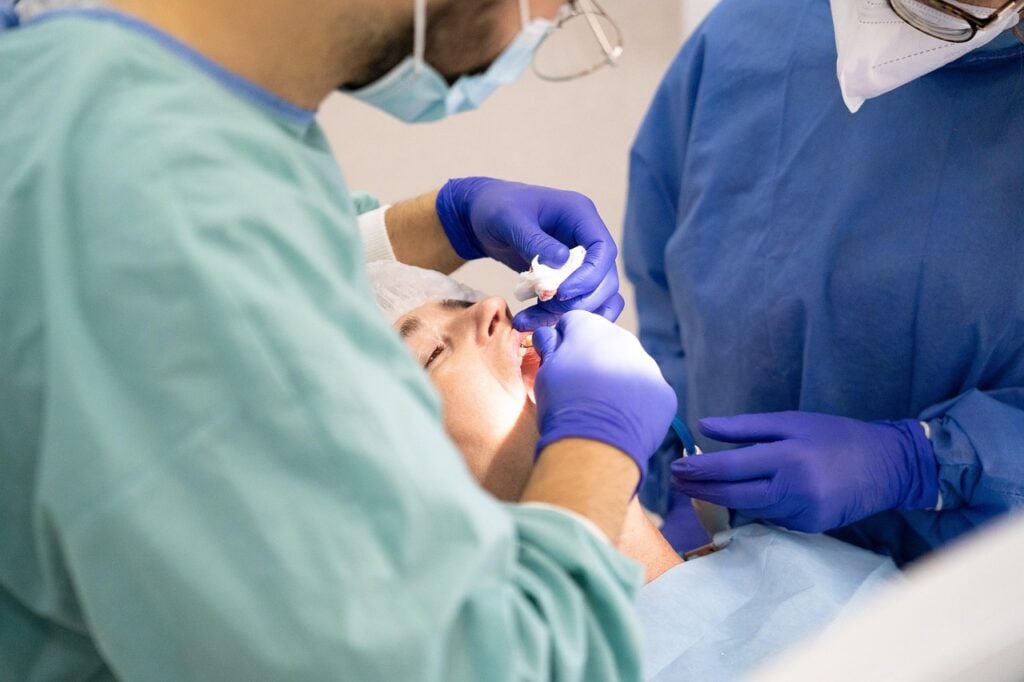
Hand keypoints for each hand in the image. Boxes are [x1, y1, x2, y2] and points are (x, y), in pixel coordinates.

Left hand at [436, 177, 622, 329]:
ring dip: (567, 314)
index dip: (590, 276)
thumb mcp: (509, 220)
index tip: (562, 292)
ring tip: (530, 320)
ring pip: (593, 296)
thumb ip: (534, 240)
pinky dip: (557, 317)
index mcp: (580, 215)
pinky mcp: (566, 278)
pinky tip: (531, 321)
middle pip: (605, 278)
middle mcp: (585, 238)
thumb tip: (562, 262)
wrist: (481, 218)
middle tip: (547, 307)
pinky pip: (574, 303)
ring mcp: (578, 260)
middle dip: (581, 300)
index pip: (604, 250)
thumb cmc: (494, 209)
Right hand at [532, 311, 676, 481]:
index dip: (563, 341)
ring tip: (601, 409)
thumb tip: (549, 335)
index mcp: (591, 328)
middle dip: (594, 359)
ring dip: (617, 380)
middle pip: (606, 343)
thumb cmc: (563, 405)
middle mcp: (624, 340)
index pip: (574, 322)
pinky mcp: (664, 393)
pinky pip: (648, 393)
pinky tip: (621, 421)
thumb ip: (549, 347)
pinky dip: (636, 404)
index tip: (558, 361)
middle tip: (580, 389)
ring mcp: (648, 366)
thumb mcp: (544, 372)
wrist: (595, 444)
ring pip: (629, 367)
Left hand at [670, 412, 938, 532]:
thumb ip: (746, 427)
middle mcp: (795, 488)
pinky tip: (749, 493)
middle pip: (735, 495)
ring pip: (751, 508)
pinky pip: (772, 517)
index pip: (732, 467)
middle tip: (675, 481)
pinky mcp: (810, 526)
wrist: (887, 465)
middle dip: (701, 489)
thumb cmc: (834, 436)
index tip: (676, 466)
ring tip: (700, 485)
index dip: (701, 469)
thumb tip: (703, 425)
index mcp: (788, 456)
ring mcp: (803, 512)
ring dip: (724, 498)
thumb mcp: (791, 421)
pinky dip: (758, 505)